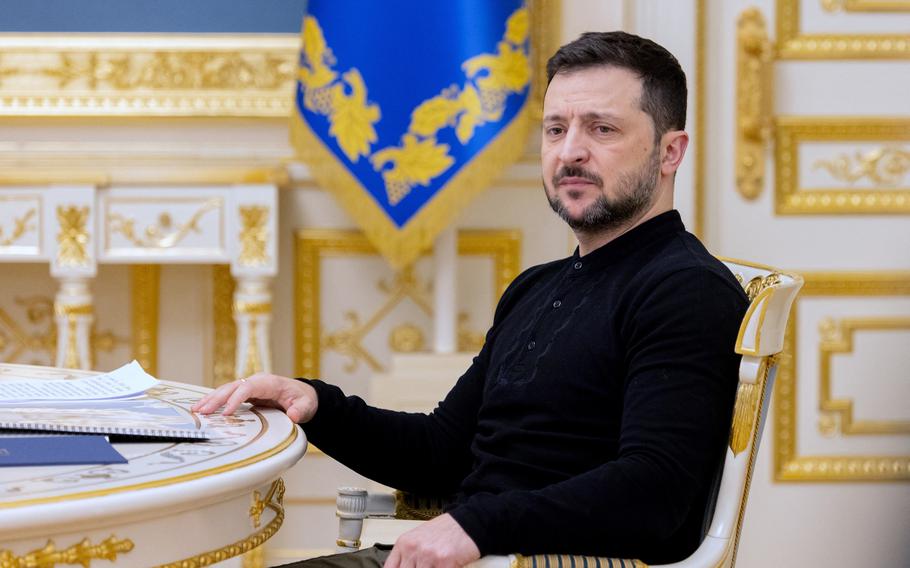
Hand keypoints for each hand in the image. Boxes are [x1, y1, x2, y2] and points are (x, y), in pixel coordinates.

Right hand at [191, 373, 317, 422]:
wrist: (303, 395)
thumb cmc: (303, 399)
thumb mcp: (306, 405)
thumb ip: (300, 410)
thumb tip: (293, 415)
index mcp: (270, 383)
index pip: (248, 388)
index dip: (236, 399)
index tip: (226, 413)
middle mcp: (257, 381)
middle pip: (233, 387)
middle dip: (216, 399)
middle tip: (201, 412)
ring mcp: (250, 386)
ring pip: (226, 390)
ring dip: (211, 399)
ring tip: (195, 410)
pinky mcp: (246, 393)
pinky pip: (227, 395)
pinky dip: (215, 401)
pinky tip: (202, 408)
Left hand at [383, 513, 479, 567]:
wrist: (469, 523)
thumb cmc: (446, 531)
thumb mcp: (420, 539)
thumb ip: (408, 556)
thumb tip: (403, 567)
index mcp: (404, 543)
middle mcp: (413, 549)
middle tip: (426, 567)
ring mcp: (428, 556)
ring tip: (436, 565)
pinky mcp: (444, 562)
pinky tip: (448, 566)